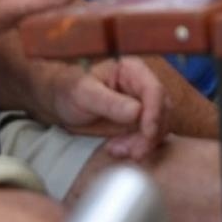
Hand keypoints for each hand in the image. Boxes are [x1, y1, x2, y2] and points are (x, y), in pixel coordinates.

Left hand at [42, 57, 169, 161]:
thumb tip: (137, 112)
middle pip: (161, 110)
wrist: (59, 102)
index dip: (155, 112)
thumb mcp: (85, 94)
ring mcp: (142, 104)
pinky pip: (147, 137)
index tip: (148, 133)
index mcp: (132, 70)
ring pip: (157, 126)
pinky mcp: (137, 121)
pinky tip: (116, 150)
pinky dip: (136, 147)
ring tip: (117, 151)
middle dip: (150, 134)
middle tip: (133, 152)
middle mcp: (142, 85)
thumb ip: (110, 102)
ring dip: (143, 143)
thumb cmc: (69, 89)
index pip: (154, 90)